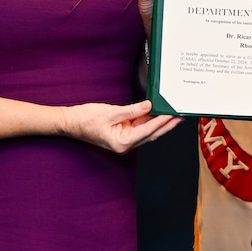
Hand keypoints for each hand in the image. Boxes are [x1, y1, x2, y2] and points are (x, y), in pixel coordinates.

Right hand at [63, 99, 181, 153]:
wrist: (69, 123)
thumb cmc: (85, 120)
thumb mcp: (110, 112)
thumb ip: (131, 110)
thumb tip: (149, 106)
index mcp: (122, 143)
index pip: (148, 131)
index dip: (162, 121)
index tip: (173, 114)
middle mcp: (125, 144)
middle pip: (152, 134)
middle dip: (167, 124)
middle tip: (181, 116)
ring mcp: (125, 139)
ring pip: (148, 131)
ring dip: (160, 123)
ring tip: (174, 113)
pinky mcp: (123, 133)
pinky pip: (140, 127)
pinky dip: (149, 120)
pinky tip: (158, 113)